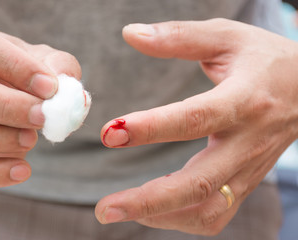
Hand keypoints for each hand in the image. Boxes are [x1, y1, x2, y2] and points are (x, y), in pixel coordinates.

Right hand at [0, 23, 80, 187]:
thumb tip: (69, 94)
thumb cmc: (26, 75)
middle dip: (5, 107)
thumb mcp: (45, 62)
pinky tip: (23, 170)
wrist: (10, 95)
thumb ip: (60, 69)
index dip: (15, 66)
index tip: (51, 88)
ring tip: (32, 140)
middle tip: (42, 119)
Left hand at [95, 19, 297, 234]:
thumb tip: (130, 34)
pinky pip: (215, 214)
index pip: (195, 118)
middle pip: (200, 183)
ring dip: (160, 216)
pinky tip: (152, 209)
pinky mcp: (245, 182)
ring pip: (207, 209)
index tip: (110, 133)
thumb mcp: (226, 37)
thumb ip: (178, 36)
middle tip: (105, 209)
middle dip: (148, 200)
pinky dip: (179, 219)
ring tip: (118, 210)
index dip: (152, 128)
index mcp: (243, 100)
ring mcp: (248, 168)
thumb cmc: (264, 60)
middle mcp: (247, 141)